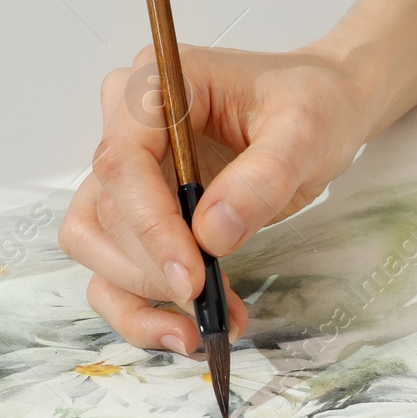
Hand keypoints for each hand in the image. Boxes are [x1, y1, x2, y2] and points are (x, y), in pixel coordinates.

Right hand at [60, 43, 377, 353]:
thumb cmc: (311, 104)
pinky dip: (143, 308)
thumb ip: (262, 178)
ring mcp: (128, 172)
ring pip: (94, 246)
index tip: (191, 279)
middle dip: (154, 271)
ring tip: (206, 328)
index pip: (123, 162)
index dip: (150, 227)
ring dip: (140, 298)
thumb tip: (211, 235)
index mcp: (155, 87)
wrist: (322, 110)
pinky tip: (191, 330)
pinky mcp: (138, 212)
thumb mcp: (304, 132)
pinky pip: (113, 269)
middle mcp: (126, 125)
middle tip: (211, 307)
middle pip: (104, 212)